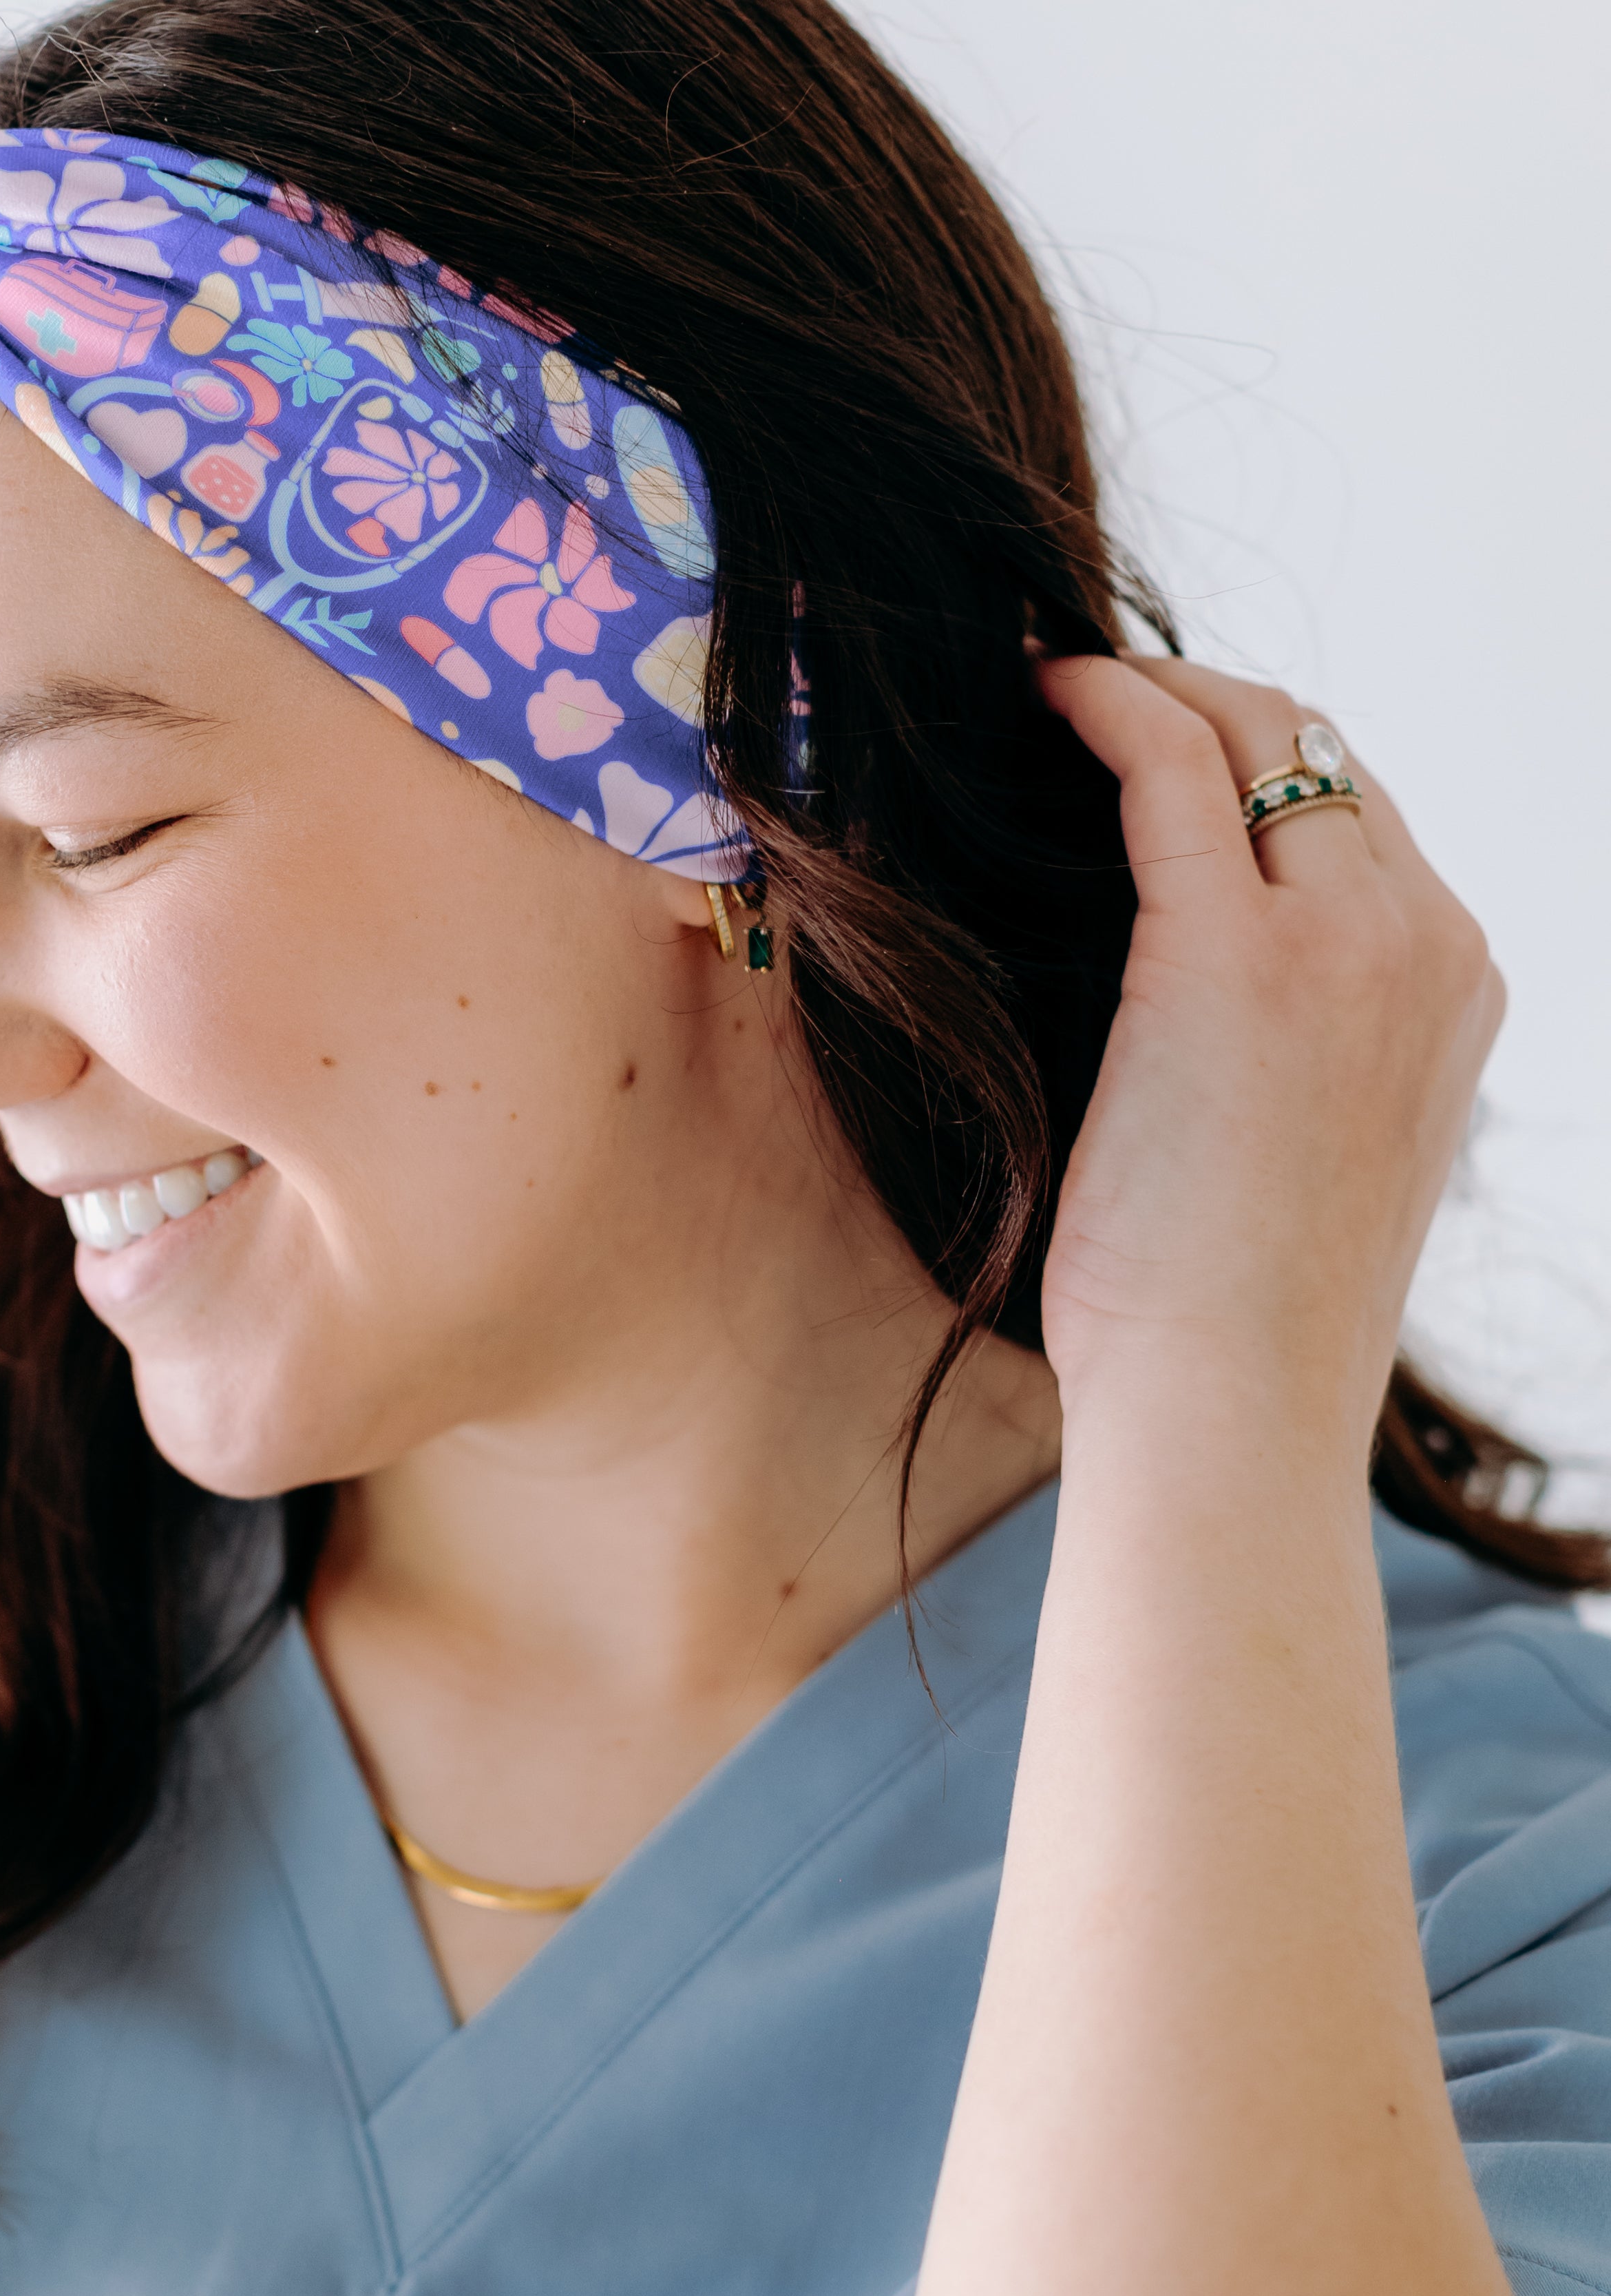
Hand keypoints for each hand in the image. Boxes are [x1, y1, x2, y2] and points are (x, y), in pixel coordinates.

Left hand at [1034, 655, 1501, 1447]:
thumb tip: (1185, 993)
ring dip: (1160, 687)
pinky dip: (1107, 709)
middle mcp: (1428, 941)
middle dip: (1209, 698)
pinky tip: (1043, 695)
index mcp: (1451, 988)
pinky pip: (1171, 770)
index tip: (1156, 739)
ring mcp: (1348, 941)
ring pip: (1259, 733)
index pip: (1360, 816)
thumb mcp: (1303, 1148)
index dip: (1255, 758)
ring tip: (1064, 688)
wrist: (1234, 1407)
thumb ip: (1289, 1042)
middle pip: (1322, 750)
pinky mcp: (1236, 954)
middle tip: (1095, 692)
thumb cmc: (1232, 1315)